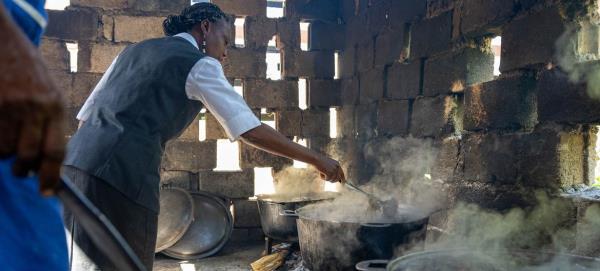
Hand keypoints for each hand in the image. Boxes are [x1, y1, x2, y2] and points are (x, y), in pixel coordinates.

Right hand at [0, 21, 65, 195]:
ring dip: (4, 155)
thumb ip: (50, 122)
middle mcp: (35, 107)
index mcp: (55, 105)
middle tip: (20, 169)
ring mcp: (9, 107)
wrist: (1, 39)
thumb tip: (47, 160)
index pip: (56, 150)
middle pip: (30, 155)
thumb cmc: (26, 69)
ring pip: (5, 151)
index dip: (51, 176)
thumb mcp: (48, 92)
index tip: (46, 191)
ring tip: (5, 144)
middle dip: (24, 169)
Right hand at [313, 155, 345, 183]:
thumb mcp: (328, 165)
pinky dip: (323, 178)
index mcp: (337, 164)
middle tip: (326, 178)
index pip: (342, 174)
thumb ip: (333, 170)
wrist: (315, 159)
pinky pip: (327, 179)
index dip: (343, 179)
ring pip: (332, 180)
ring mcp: (334, 170)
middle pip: (337, 178)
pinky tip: (320, 173)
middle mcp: (337, 167)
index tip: (342, 183)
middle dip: (332, 180)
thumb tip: (336, 179)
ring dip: (326, 178)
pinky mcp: (330, 172)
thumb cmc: (320, 162)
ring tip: (322, 173)